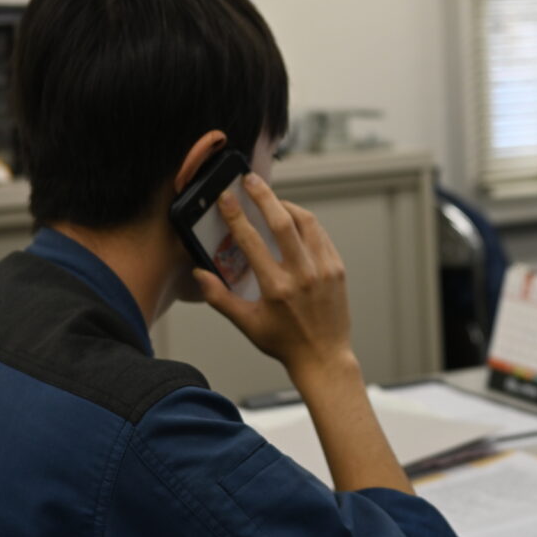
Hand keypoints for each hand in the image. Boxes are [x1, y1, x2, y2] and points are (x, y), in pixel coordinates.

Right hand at [193, 173, 355, 385]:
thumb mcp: (247, 324)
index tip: (226, 198)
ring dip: (286, 205)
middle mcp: (303, 274)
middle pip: (282, 221)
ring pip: (306, 222)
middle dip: (263, 196)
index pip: (252, 241)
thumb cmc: (284, 342)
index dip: (236, 216)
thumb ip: (219, 297)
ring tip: (271, 199)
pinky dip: (305, 223)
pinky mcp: (337, 268)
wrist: (324, 356)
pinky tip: (293, 220)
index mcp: (277, 287)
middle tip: (250, 180)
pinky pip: (320, 235)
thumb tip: (198, 273)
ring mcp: (324, 269)